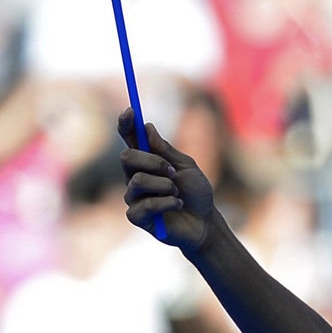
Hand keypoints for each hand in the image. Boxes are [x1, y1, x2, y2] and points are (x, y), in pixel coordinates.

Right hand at [118, 112, 217, 253]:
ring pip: (137, 181)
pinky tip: (177, 206)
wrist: (205, 222)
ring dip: (165, 185)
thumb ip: (165, 150)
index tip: (129, 110)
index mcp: (146, 162)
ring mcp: (133, 197)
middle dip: (152, 161)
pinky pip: (145, 204)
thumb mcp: (186, 167)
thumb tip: (147, 127)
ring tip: (178, 193)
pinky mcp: (136, 216)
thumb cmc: (196, 193)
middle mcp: (134, 177)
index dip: (126, 125)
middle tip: (172, 171)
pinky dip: (168, 203)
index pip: (130, 140)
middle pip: (126, 157)